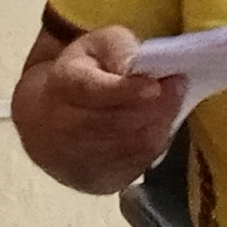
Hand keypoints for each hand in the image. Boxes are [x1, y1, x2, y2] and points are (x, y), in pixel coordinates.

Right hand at [21, 27, 191, 190]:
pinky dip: (156, 141)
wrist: (48, 125)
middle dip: (155, 105)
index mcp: (62, 86)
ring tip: (171, 101)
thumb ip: (118, 47)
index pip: (92, 91)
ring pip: (133, 144)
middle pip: (119, 121)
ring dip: (160, 122)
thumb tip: (136, 64)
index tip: (156, 85)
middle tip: (178, 85)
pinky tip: (159, 123)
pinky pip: (139, 163)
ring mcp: (80, 158)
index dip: (126, 90)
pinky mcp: (98, 180)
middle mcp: (65, 126)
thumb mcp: (95, 46)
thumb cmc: (81, 76)